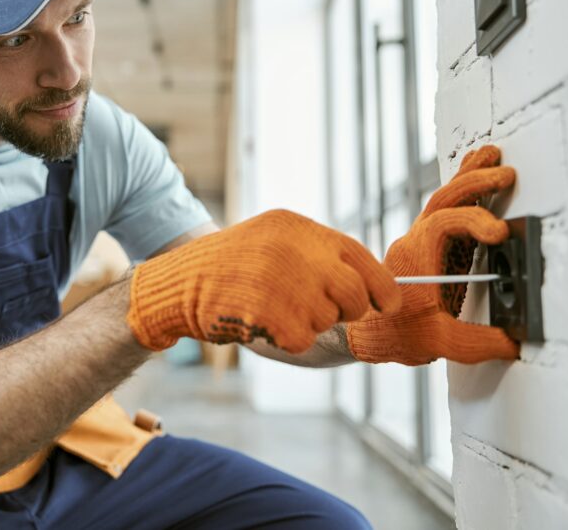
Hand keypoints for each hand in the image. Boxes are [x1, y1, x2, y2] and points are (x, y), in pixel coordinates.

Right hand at [126, 209, 400, 353]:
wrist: (180, 282)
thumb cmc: (232, 266)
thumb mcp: (274, 241)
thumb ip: (318, 255)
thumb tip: (370, 289)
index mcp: (299, 228)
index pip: (360, 257)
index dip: (381, 286)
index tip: (387, 303)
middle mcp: (296, 251)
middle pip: (353, 294)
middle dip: (347, 309)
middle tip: (320, 310)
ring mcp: (284, 283)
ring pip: (328, 320)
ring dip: (308, 322)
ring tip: (272, 306)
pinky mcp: (271, 315)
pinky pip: (303, 339)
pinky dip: (287, 338)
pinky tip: (261, 321)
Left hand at [346, 145, 519, 364]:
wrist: (367, 332)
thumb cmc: (394, 333)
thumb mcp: (436, 343)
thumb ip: (476, 342)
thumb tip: (514, 340)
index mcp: (415, 258)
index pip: (443, 225)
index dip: (472, 221)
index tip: (499, 232)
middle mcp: (416, 242)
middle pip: (442, 200)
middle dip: (474, 183)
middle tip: (505, 173)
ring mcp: (423, 241)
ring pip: (442, 199)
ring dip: (467, 178)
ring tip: (492, 155)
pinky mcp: (432, 246)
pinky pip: (446, 211)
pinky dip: (463, 191)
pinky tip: (479, 178)